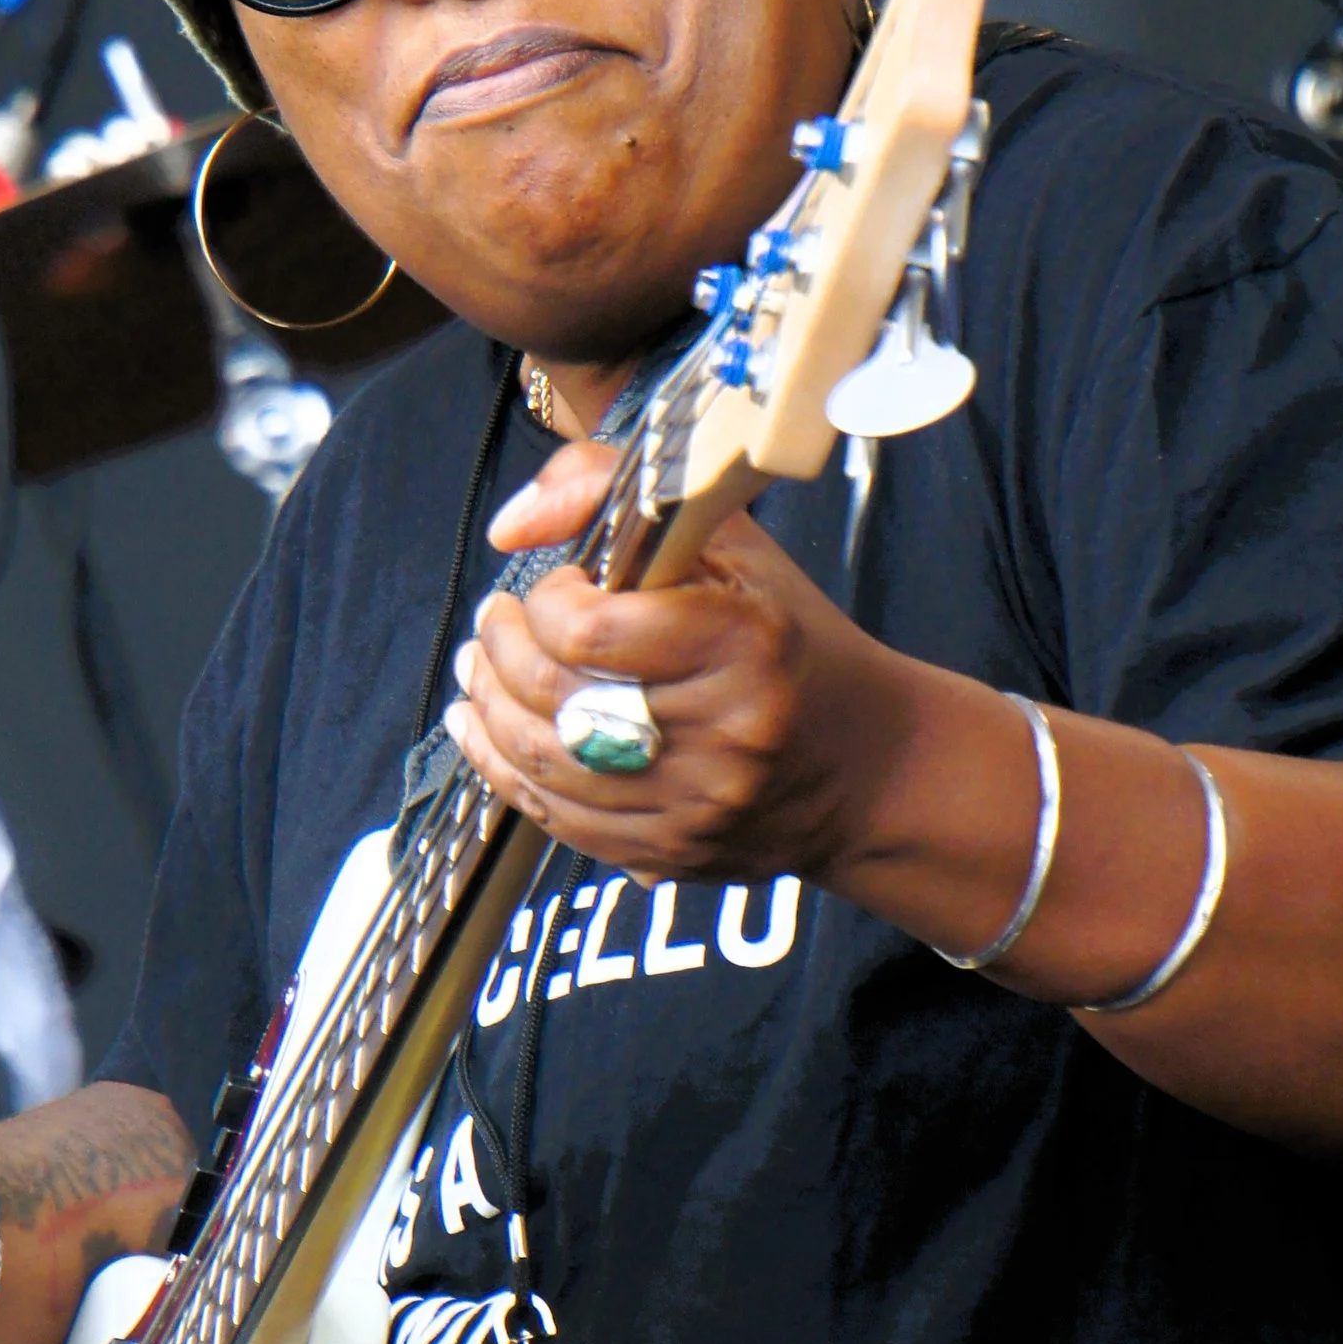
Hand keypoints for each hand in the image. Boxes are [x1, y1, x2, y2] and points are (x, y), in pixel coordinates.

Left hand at [442, 440, 922, 891]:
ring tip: (478, 672)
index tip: (554, 588)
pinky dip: (505, 770)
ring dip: (486, 711)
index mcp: (742, 643)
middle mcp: (722, 733)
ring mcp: (694, 805)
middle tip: (493, 624)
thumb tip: (510, 527)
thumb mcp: (724, 539)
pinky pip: (557, 818)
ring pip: (542, 763)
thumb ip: (609, 489)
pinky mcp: (670, 853)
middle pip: (556, 697)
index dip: (545, 603)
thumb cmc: (784, 639)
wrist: (864, 764)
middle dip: (499, 652)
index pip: (589, 630)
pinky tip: (488, 731)